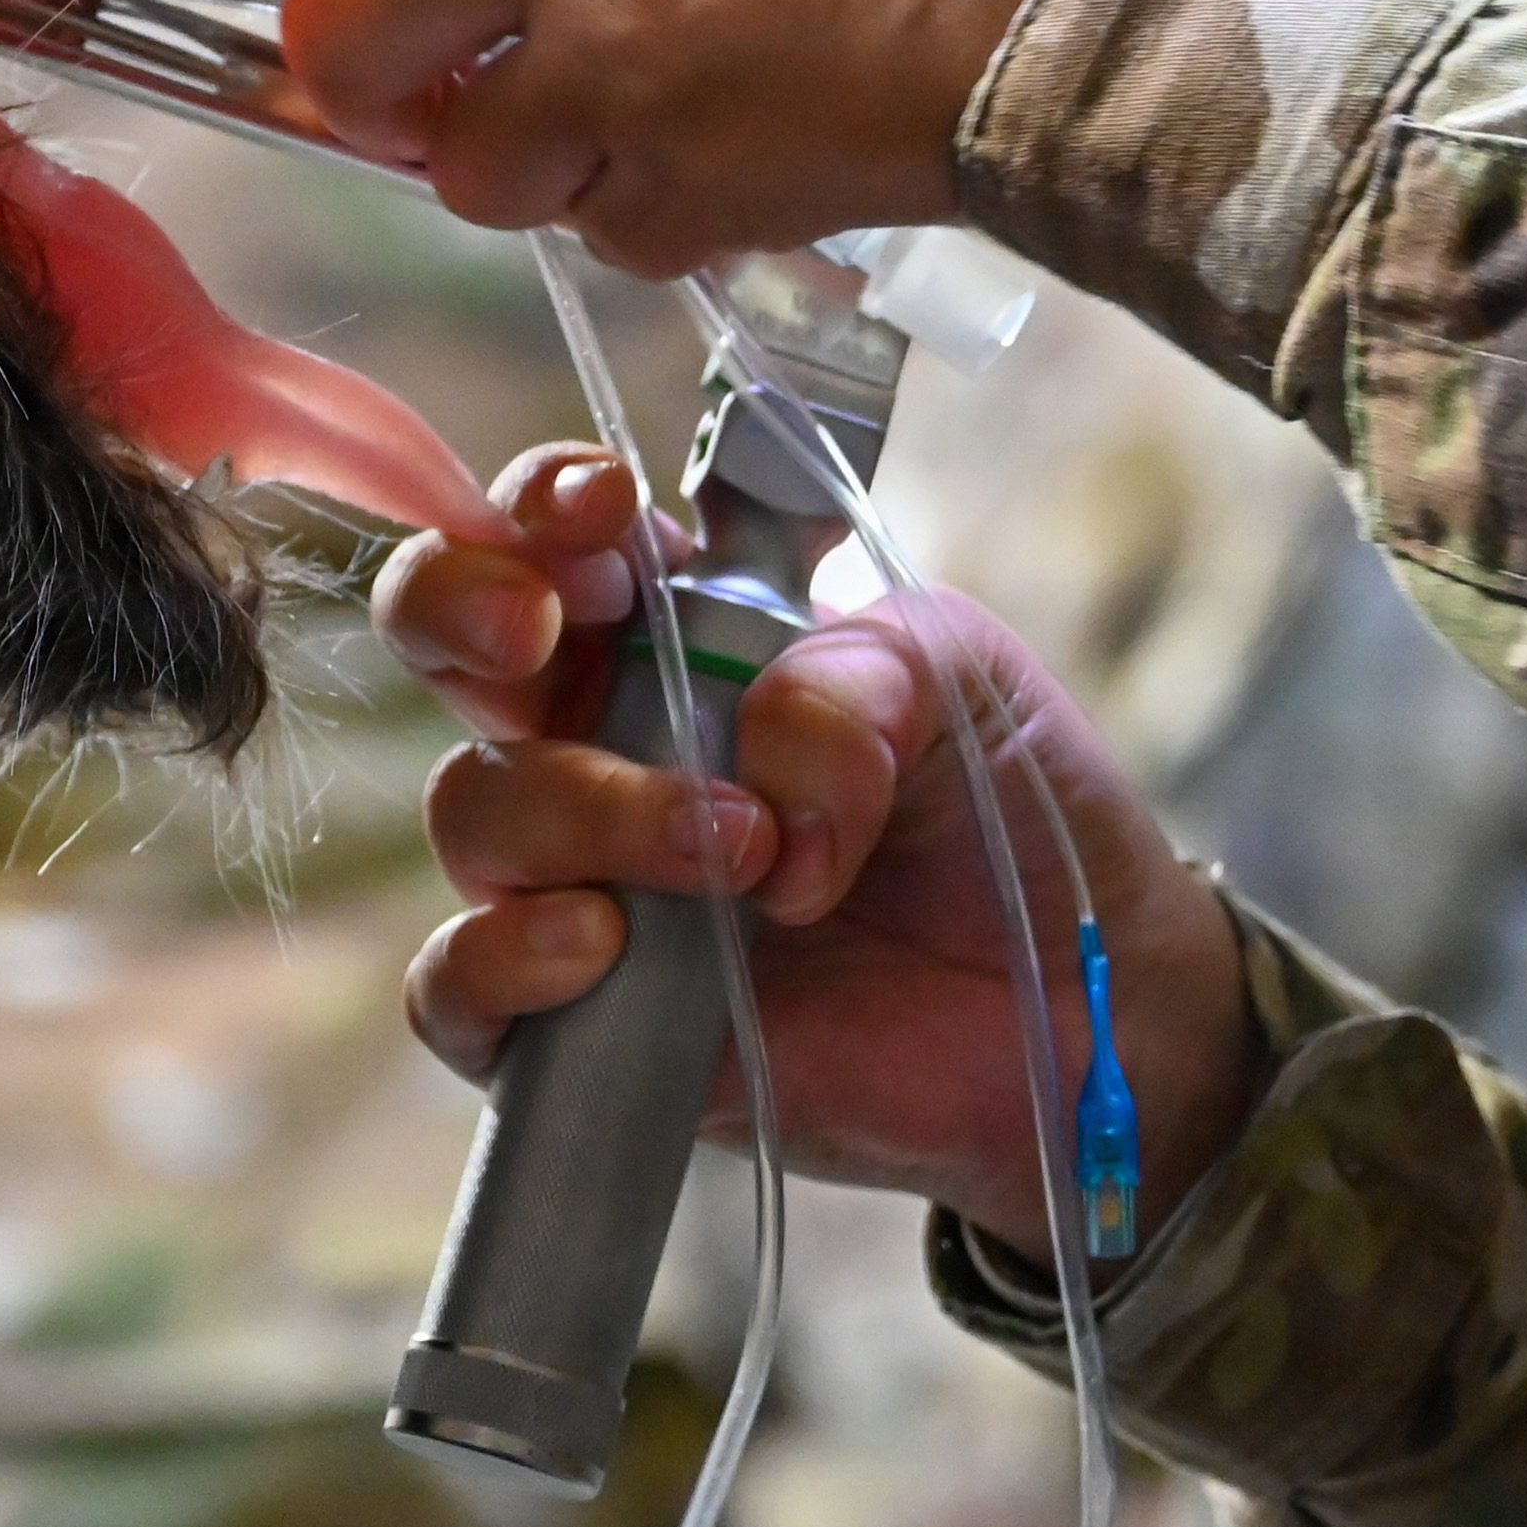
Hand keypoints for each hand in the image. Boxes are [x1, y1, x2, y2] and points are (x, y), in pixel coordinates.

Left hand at [1, 0, 1189, 272]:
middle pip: (343, 44)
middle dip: (374, 77)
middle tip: (458, 68)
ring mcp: (611, 67)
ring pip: (471, 161)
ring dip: (544, 148)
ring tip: (692, 80)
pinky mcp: (679, 189)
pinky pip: (603, 228)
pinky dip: (656, 206)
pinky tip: (761, 136)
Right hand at [385, 449, 1262, 1259]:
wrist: (1076, 1009)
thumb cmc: (1006, 818)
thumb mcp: (958, 680)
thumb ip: (849, 677)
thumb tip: (753, 774)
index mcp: (679, 632)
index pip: (557, 536)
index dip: (546, 503)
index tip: (607, 512)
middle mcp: (606, 742)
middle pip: (450, 642)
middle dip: (461, 605)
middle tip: (541, 633)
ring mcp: (583, 881)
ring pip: (476, 811)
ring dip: (588, 812)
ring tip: (741, 852)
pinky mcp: (580, 1023)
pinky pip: (452, 986)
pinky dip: (503, 957)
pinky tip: (602, 949)